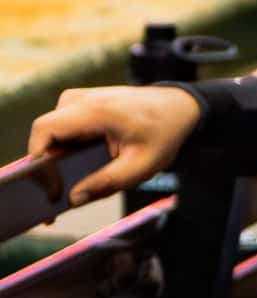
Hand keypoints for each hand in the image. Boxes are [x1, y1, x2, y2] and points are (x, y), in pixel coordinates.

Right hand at [26, 85, 203, 205]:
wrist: (177, 106)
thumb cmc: (163, 134)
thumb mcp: (143, 165)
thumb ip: (108, 182)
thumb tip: (75, 199)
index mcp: (96, 110)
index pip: (44, 129)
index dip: (37, 159)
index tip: (46, 186)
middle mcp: (81, 99)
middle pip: (45, 134)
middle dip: (46, 166)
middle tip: (55, 195)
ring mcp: (78, 99)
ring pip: (52, 133)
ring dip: (58, 158)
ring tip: (71, 183)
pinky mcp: (80, 104)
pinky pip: (62, 128)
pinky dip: (66, 148)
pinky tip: (81, 166)